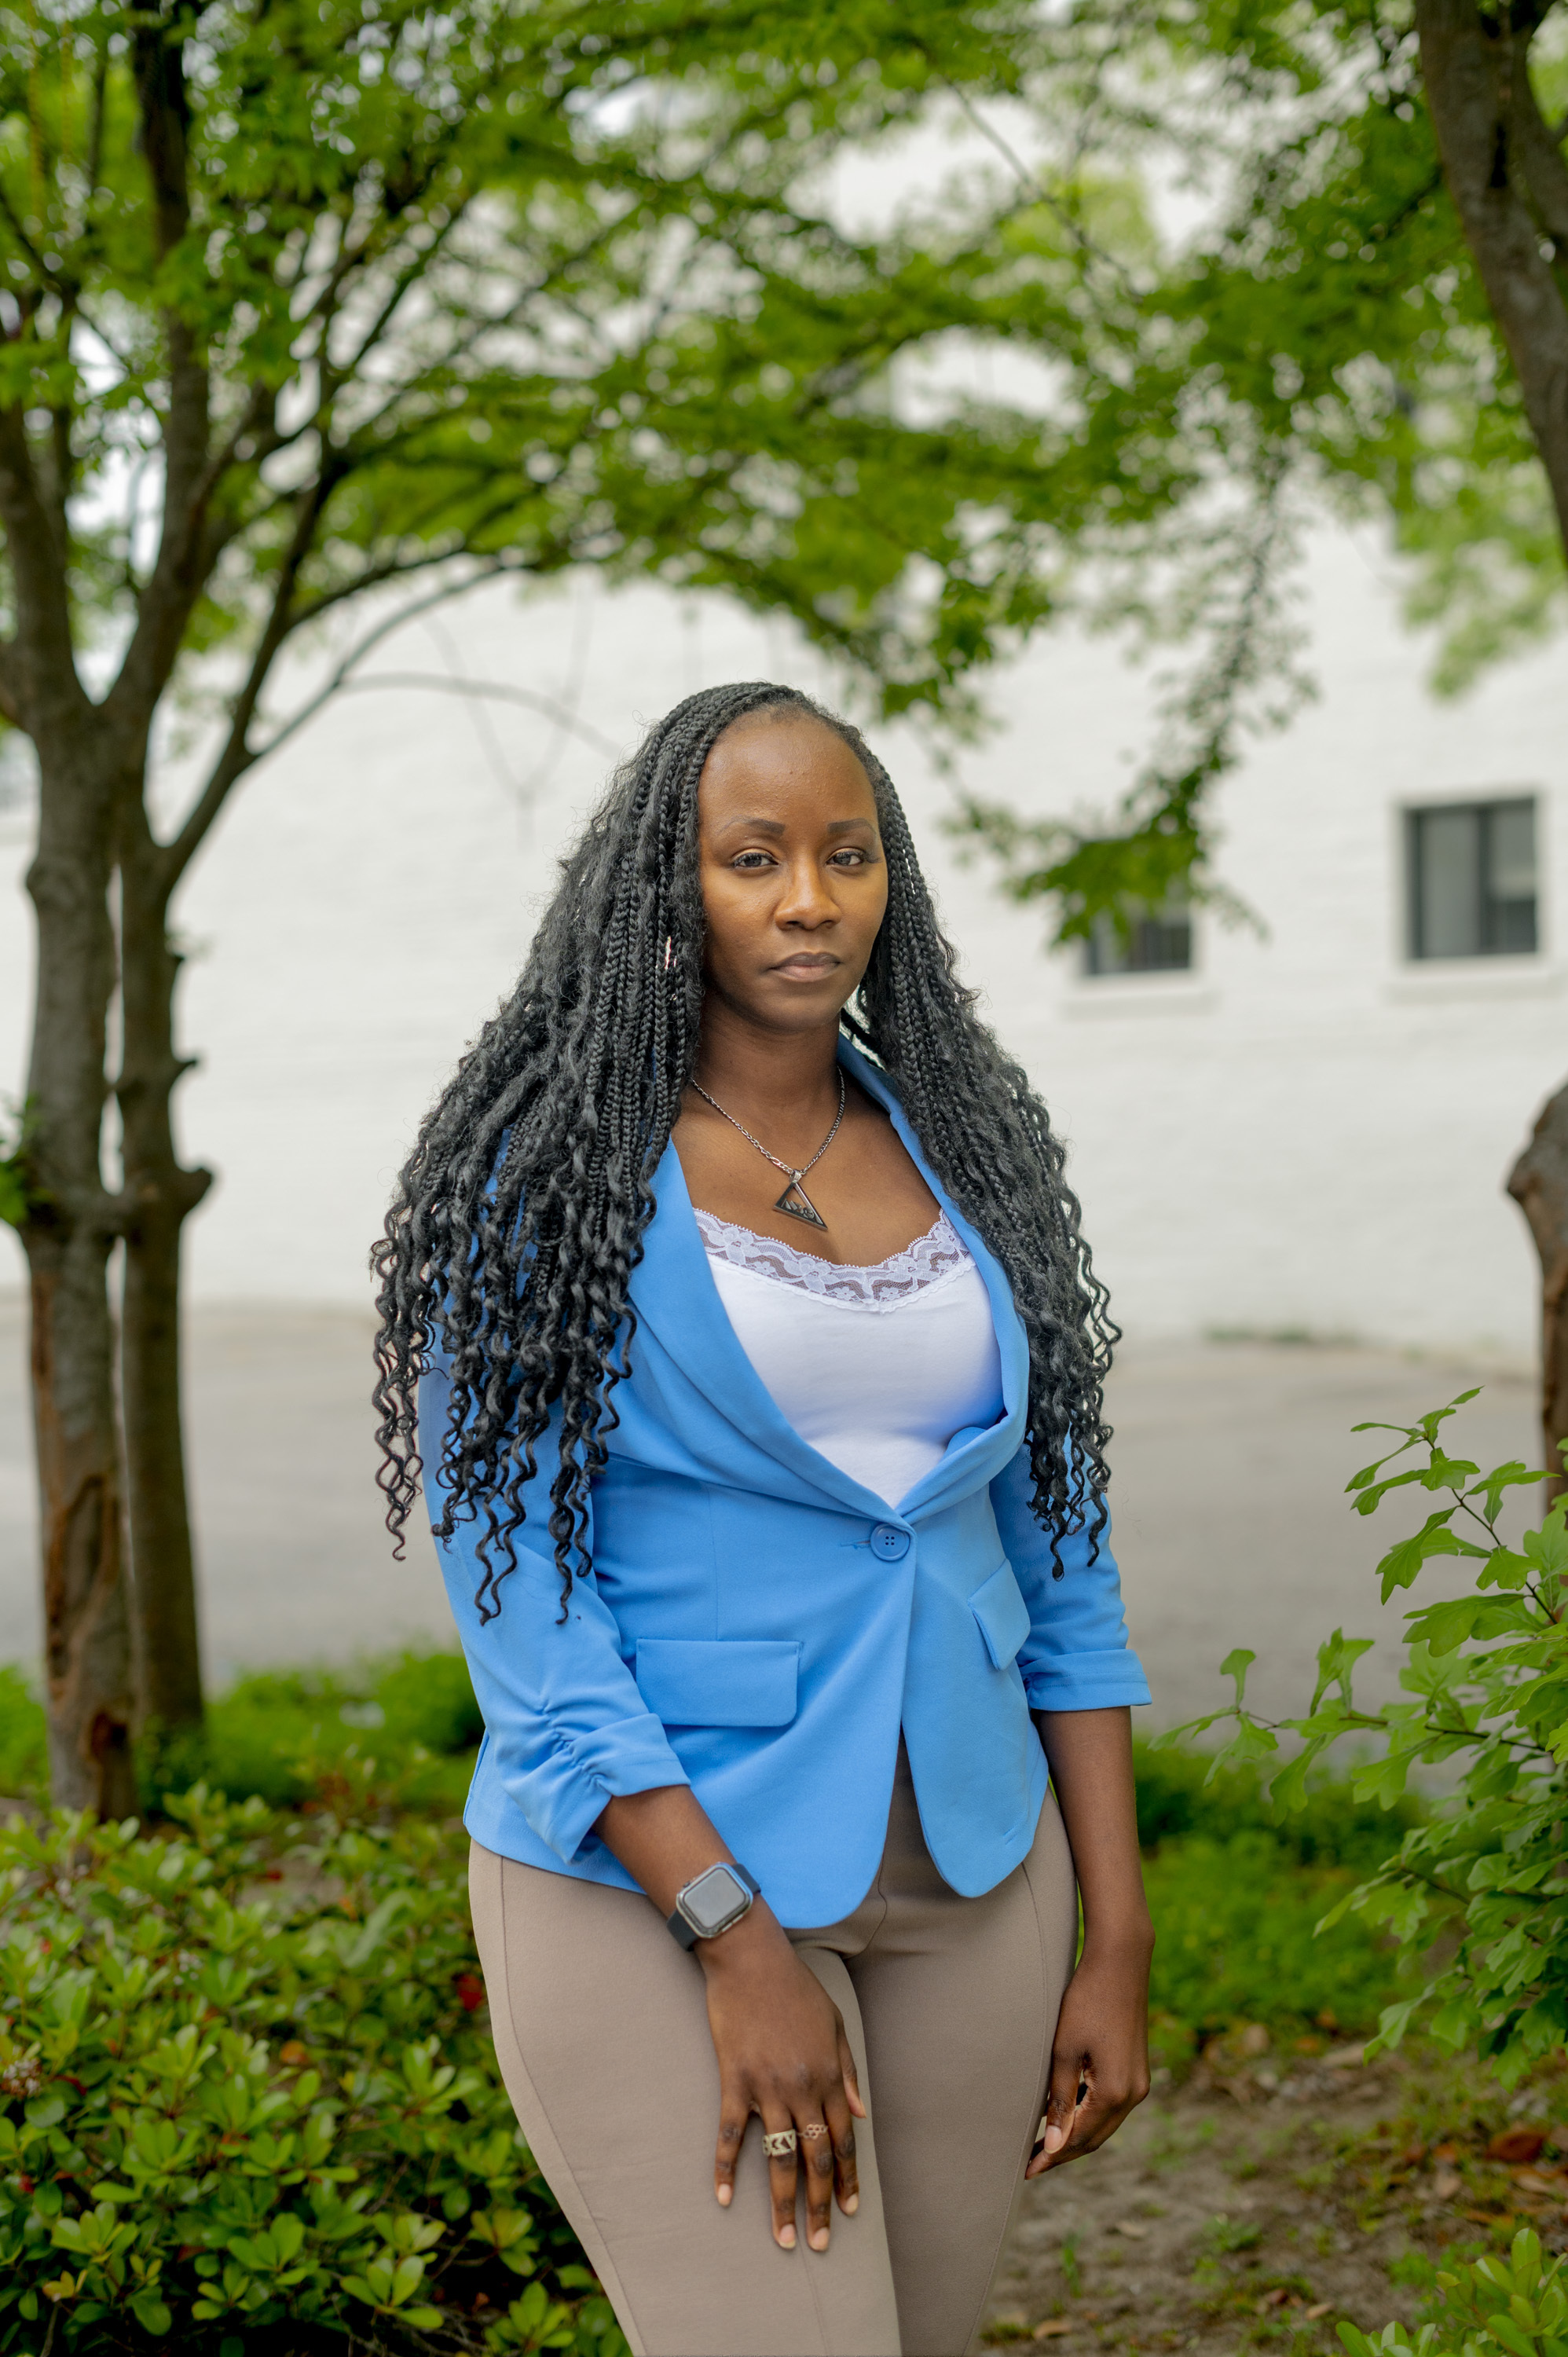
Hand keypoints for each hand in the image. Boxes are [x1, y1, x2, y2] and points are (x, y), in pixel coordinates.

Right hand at [699, 1907, 866, 2249]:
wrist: (751, 1959)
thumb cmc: (795, 1988)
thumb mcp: (835, 2024)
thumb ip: (849, 2071)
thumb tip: (861, 2115)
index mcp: (830, 2076)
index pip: (844, 2139)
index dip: (848, 2178)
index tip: (852, 2210)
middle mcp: (803, 2089)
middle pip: (815, 2158)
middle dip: (821, 2205)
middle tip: (821, 2243)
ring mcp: (767, 2088)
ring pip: (779, 2158)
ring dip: (783, 2203)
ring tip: (785, 2239)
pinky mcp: (734, 2081)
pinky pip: (730, 2135)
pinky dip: (725, 2168)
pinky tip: (723, 2197)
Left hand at [1026, 1933, 1151, 2176]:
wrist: (1120, 1962)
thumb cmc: (1086, 2000)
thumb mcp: (1064, 2050)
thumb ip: (1059, 2099)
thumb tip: (1052, 2144)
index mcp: (1116, 2093)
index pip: (1079, 2139)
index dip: (1051, 2157)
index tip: (1026, 2171)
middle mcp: (1134, 2094)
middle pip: (1094, 2138)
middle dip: (1063, 2152)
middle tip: (1031, 2164)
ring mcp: (1139, 2082)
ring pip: (1104, 2124)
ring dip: (1077, 2136)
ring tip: (1044, 2144)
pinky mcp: (1136, 2069)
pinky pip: (1111, 2106)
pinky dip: (1089, 2116)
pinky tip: (1067, 2114)